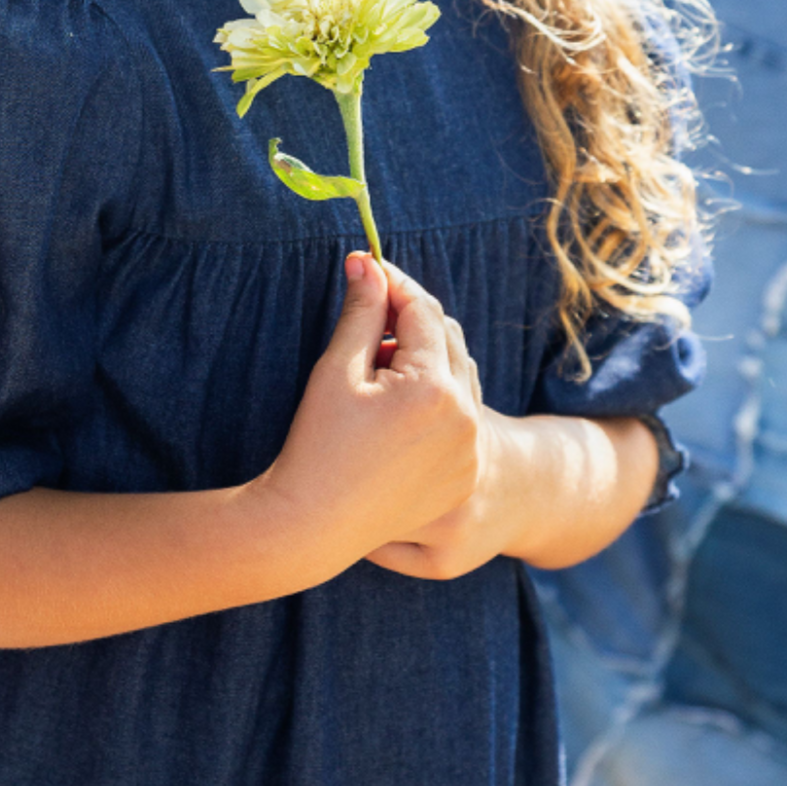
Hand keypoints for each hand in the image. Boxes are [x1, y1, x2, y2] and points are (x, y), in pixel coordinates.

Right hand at [254, 251, 487, 581]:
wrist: (315, 525)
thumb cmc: (318, 444)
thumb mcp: (336, 369)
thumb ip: (361, 311)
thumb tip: (368, 261)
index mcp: (433, 388)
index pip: (423, 310)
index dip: (394, 283)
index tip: (368, 267)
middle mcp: (465, 418)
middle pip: (447, 336)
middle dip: (410, 318)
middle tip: (368, 319)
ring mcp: (471, 450)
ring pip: (457, 373)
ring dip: (425, 357)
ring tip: (375, 371)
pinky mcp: (466, 473)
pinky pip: (462, 414)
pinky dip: (437, 396)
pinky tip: (395, 408)